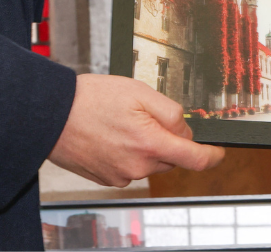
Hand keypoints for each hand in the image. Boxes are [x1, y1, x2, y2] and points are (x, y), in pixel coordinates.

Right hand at [49, 74, 225, 186]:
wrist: (51, 114)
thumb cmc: (90, 99)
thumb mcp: (139, 91)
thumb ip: (170, 112)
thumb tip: (186, 129)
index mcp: (150, 144)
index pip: (195, 159)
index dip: (212, 156)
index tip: (218, 151)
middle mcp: (138, 166)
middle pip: (171, 157)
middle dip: (167, 139)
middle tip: (144, 116)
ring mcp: (122, 175)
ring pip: (150, 162)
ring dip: (145, 146)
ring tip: (120, 123)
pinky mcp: (108, 179)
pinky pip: (130, 167)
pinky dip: (128, 153)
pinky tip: (111, 136)